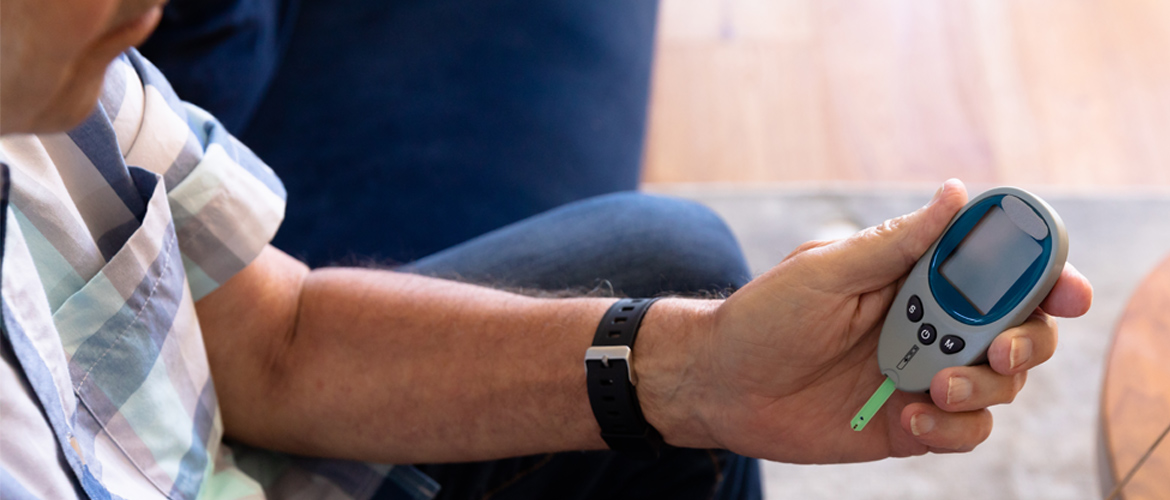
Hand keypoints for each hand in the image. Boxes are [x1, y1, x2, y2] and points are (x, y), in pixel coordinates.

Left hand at [646, 179, 1092, 462]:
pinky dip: (953, 429)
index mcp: (915, 274)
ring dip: (985, 387)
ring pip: (1002, 382)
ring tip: (933, 389)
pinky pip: (967, 431)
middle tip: (995, 348)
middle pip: (1019, 326)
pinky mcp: (914, 423)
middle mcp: (932, 322)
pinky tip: (909, 421)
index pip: (997, 267)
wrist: (720, 386)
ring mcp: (926, 373)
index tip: (1065, 290)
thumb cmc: (762, 317)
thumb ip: (894, 243)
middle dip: (1027, 338)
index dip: (1042, 273)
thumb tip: (957, 193)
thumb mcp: (824, 271)